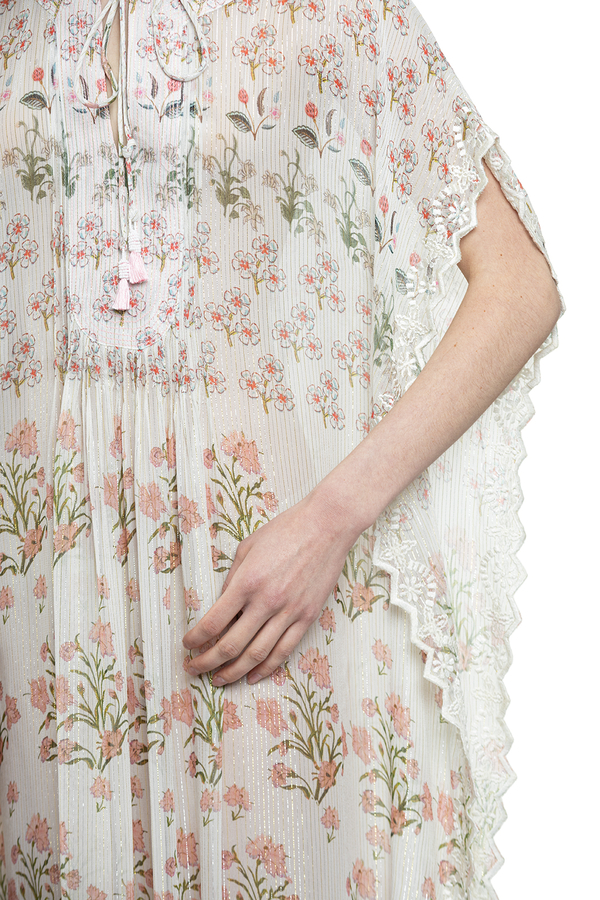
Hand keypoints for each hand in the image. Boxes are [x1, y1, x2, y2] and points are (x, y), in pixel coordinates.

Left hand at [182, 490, 358, 685]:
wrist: (327, 525)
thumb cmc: (286, 530)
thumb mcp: (248, 547)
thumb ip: (233, 577)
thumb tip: (223, 603)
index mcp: (246, 582)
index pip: (213, 622)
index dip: (195, 639)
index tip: (187, 645)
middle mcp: (266, 602)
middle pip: (230, 645)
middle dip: (207, 662)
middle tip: (194, 669)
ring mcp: (289, 612)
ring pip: (257, 655)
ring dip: (234, 672)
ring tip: (220, 680)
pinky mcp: (307, 617)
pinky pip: (284, 650)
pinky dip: (267, 668)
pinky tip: (253, 676)